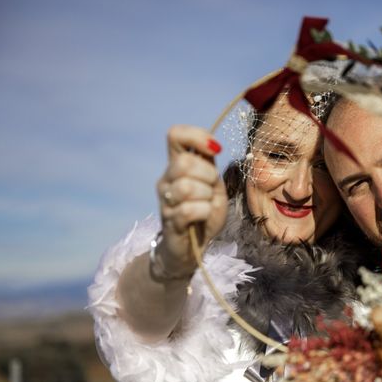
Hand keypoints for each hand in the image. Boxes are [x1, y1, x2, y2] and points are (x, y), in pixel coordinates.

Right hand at [154, 125, 227, 276]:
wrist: (193, 247)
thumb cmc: (204, 212)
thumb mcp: (214, 186)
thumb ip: (210, 166)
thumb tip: (211, 147)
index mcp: (177, 165)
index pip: (175, 135)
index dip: (196, 136)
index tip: (215, 149)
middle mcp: (167, 179)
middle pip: (184, 163)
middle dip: (207, 175)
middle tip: (211, 189)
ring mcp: (165, 200)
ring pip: (186, 188)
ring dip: (206, 196)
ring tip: (206, 204)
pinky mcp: (170, 221)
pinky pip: (189, 210)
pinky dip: (203, 212)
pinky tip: (203, 216)